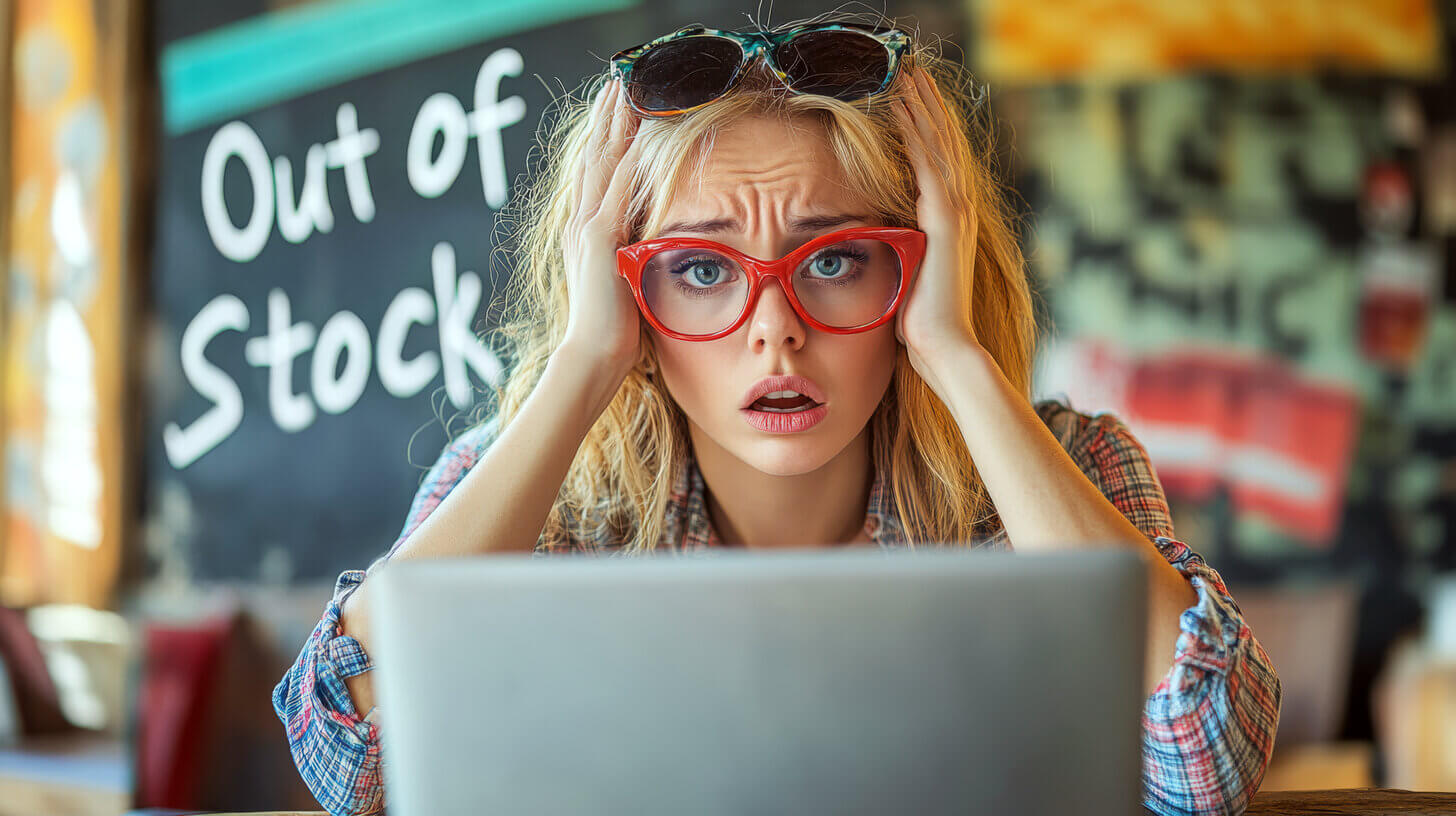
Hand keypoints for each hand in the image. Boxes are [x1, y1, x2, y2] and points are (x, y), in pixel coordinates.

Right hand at [559, 79, 644, 377]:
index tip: (614, 105)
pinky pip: (617, 188)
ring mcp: (587, 229)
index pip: (593, 172)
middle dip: (606, 117)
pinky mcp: (600, 240)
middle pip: (593, 156)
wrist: (593, 356)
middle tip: (617, 81)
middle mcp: (580, 223)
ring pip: (602, 163)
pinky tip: (642, 134)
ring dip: (615, 124)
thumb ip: (629, 255)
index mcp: (584, 232)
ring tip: (626, 90)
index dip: (602, 136)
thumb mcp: (622, 280)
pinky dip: (630, 159)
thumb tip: (646, 244)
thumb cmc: (613, 330)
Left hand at [892, 67, 982, 384]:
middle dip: (928, 105)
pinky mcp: (945, 219)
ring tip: (907, 73)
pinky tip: (902, 105)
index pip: (940, 162)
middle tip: (912, 70)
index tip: (912, 98)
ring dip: (922, 106)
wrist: (944, 348)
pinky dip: (916, 131)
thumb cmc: (922, 326)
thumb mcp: (908, 278)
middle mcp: (959, 211)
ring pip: (938, 144)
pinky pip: (928, 163)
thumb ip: (900, 255)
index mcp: (950, 222)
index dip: (928, 128)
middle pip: (944, 143)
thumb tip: (878, 249)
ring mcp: (955, 213)